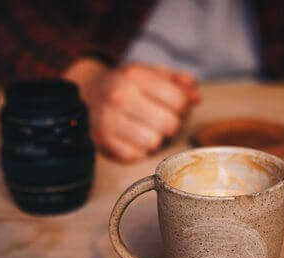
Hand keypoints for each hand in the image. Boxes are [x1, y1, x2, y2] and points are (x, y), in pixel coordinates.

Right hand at [64, 59, 199, 161]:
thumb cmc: (127, 86)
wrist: (87, 94)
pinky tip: (131, 138)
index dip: (183, 107)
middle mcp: (119, 96)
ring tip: (145, 128)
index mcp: (135, 76)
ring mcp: (108, 120)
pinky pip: (137, 156)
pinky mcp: (103, 142)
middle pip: (170, 125)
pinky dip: (139, 150)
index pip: (179, 101)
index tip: (174, 107)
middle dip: (171, 125)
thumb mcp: (152, 74)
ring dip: (155, 139)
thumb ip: (179, 83)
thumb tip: (196, 98)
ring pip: (154, 143)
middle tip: (161, 120)